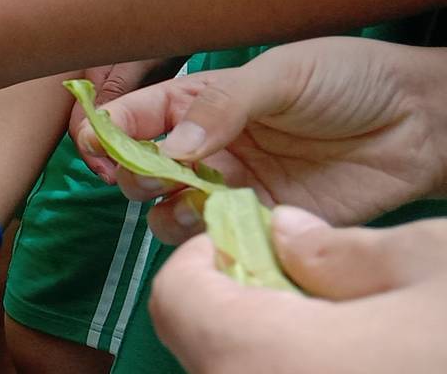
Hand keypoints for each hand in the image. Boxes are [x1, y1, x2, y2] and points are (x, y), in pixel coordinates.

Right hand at [73, 38, 446, 243]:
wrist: (420, 122)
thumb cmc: (349, 78)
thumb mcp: (282, 74)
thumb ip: (221, 107)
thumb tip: (172, 150)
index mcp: (199, 101)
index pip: (132, 117)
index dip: (105, 132)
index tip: (99, 147)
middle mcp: (206, 146)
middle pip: (139, 171)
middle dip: (134, 176)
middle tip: (156, 176)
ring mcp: (232, 186)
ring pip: (168, 212)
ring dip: (168, 212)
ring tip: (196, 201)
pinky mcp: (264, 221)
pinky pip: (218, 239)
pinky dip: (210, 239)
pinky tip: (229, 223)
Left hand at [152, 208, 446, 373]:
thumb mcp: (434, 266)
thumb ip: (341, 252)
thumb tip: (288, 238)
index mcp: (268, 358)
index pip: (177, 297)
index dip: (209, 257)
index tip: (255, 243)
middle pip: (204, 346)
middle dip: (241, 306)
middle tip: (308, 288)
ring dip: (275, 347)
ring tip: (353, 333)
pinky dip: (299, 372)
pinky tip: (368, 363)